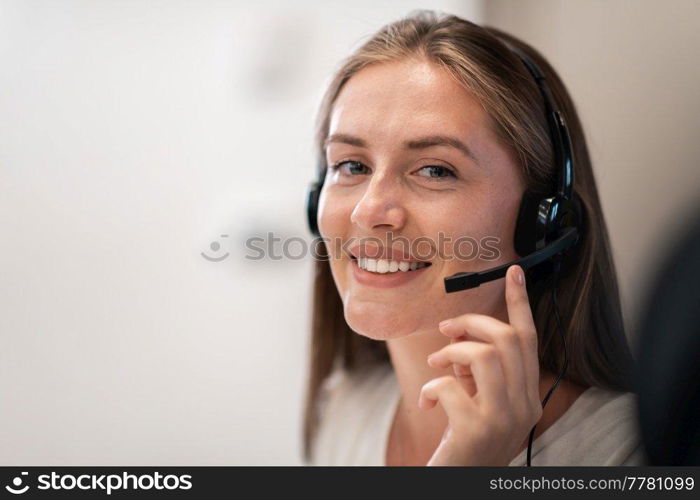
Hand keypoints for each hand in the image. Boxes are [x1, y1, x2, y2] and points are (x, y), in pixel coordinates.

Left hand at [419, 264, 542, 465]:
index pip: (529, 340)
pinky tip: (428, 403)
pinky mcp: (476, 430)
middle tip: (445, 331)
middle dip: (472, 323)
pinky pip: (451, 386)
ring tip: (436, 367)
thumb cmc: (464, 442)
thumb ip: (477, 372)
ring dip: (452, 352)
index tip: (513, 272)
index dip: (520, 303)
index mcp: (528, 396)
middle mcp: (525, 406)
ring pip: (485, 355)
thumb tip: (459, 338)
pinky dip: (432, 388)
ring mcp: (503, 419)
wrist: (459, 483)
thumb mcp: (478, 402)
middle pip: (508, 339)